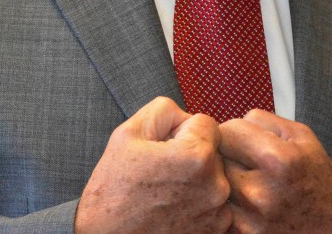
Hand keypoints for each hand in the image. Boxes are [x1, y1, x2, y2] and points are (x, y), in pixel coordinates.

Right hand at [75, 96, 231, 233]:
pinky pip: (216, 201)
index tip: (164, 147)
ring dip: (197, 178)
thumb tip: (186, 115)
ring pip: (215, 175)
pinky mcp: (216, 230)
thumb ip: (163, 109)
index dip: (182, 130)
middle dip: (191, 153)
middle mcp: (215, 185)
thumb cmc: (114, 190)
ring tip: (166, 191)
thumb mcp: (128, 133)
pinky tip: (174, 207)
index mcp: (196, 155)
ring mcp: (217, 212)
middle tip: (162, 171)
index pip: (206, 122)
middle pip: (213, 149)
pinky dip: (200, 201)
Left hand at [219, 109, 331, 233]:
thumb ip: (264, 119)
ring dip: (225, 176)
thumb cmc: (315, 175)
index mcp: (278, 159)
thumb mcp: (301, 136)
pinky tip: (248, 196)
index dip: (234, 130)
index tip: (242, 136)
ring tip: (247, 176)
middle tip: (244, 156)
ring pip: (215, 182)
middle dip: (227, 152)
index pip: (227, 131)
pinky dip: (229, 199)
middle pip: (217, 157)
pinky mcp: (245, 233)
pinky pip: (221, 206)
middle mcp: (260, 190)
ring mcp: (251, 216)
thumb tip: (234, 119)